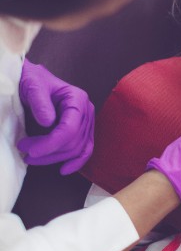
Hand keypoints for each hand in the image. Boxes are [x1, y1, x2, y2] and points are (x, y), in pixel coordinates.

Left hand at [17, 59, 94, 174]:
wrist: (35, 80)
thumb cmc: (33, 81)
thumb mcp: (32, 86)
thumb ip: (40, 102)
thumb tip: (48, 122)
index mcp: (77, 99)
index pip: (70, 129)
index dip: (51, 144)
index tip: (30, 151)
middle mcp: (86, 111)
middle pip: (73, 142)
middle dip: (48, 152)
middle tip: (24, 151)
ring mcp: (86, 121)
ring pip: (77, 149)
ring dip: (55, 158)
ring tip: (31, 158)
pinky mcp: (82, 130)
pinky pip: (84, 149)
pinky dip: (76, 162)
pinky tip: (64, 170)